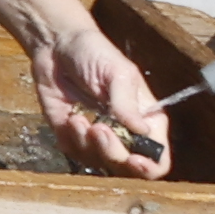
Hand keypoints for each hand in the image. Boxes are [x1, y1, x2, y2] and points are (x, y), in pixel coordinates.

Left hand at [29, 19, 176, 178]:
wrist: (56, 46)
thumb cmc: (94, 53)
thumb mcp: (117, 72)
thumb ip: (127, 103)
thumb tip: (142, 131)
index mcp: (146, 121)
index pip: (158, 159)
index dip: (150, 167)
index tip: (134, 160)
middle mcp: (125, 135)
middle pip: (127, 168)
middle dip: (112, 152)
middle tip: (98, 128)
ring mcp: (97, 138)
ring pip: (99, 163)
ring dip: (87, 143)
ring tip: (79, 118)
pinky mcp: (71, 136)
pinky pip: (74, 153)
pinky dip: (70, 140)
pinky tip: (69, 117)